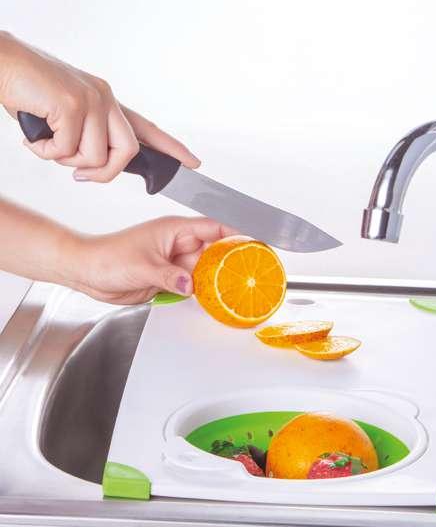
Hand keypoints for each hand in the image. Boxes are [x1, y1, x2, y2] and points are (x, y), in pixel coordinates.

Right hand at [0, 31, 198, 181]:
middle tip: (77, 174)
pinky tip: (33, 134)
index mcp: (105, 101)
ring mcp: (91, 100)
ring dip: (66, 161)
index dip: (171, 148)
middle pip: (127, 153)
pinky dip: (46, 152)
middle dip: (103, 173)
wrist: (2, 63)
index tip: (193, 163)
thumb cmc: (28, 91)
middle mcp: (104, 98)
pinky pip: (67, 151)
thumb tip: (91, 166)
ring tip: (46, 142)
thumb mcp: (65, 117)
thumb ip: (85, 137)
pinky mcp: (73, 105)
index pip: (145, 128)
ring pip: (96, 158)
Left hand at [66, 216, 235, 303]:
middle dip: (231, 261)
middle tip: (251, 272)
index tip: (255, 239)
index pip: (213, 227)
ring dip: (217, 281)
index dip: (235, 232)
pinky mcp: (169, 280)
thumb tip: (191, 286)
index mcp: (174, 230)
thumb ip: (169, 276)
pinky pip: (193, 286)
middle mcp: (177, 245)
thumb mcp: (143, 267)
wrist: (89, 273)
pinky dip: (203, 293)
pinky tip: (215, 300)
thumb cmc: (108, 257)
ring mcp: (174, 264)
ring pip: (205, 272)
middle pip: (214, 252)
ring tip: (237, 289)